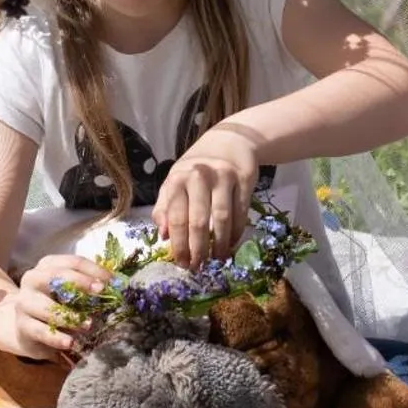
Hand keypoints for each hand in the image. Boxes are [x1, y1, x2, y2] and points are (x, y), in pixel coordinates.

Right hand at [14, 254, 110, 356]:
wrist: (25, 328)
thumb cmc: (55, 305)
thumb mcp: (70, 293)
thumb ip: (88, 288)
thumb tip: (117, 287)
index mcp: (47, 266)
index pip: (72, 262)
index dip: (94, 270)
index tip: (112, 281)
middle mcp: (33, 279)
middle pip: (56, 276)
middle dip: (80, 283)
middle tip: (101, 292)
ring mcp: (25, 303)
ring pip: (48, 307)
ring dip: (71, 316)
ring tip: (89, 324)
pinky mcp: (22, 325)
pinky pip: (41, 331)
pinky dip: (57, 337)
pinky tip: (70, 342)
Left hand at [154, 125, 258, 266]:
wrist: (229, 141)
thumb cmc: (197, 167)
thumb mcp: (175, 182)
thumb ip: (164, 207)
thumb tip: (163, 236)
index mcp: (177, 179)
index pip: (175, 217)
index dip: (178, 244)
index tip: (181, 263)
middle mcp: (199, 176)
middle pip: (198, 221)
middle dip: (198, 249)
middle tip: (199, 266)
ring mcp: (223, 177)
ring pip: (222, 219)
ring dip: (219, 244)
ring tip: (217, 259)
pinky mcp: (244, 179)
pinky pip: (240, 213)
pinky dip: (236, 232)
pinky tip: (231, 244)